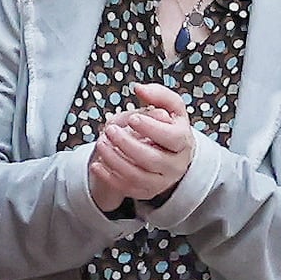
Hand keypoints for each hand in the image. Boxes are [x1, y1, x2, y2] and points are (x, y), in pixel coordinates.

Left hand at [90, 78, 197, 213]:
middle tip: (110, 130)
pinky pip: (127, 189)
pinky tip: (97, 164)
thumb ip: (159, 94)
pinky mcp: (146, 191)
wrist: (170, 154)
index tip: (133, 117)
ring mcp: (161, 181)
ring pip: (138, 176)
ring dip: (115, 160)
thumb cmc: (168, 128)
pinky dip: (109, 177)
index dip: (152, 128)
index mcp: (183, 142)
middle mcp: (175, 165)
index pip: (172, 138)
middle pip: (152, 159)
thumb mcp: (171, 108)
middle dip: (128, 144)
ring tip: (101, 143)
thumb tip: (139, 88)